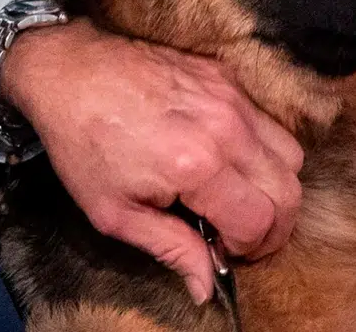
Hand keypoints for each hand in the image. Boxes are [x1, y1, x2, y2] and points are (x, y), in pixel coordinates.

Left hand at [0, 21, 303, 304]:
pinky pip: (267, 120)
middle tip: (238, 234)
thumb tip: (207, 286)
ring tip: (235, 197)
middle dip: (272, 226)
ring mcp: (229, 95)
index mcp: (196, 165)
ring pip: (289, 153)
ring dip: (273, 185)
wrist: (65, 70)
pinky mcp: (224, 75)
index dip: (248, 248)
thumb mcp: (114, 211)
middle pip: (288, 190)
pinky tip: (224, 159)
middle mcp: (224, 128)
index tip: (223, 250)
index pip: (260, 221)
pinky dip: (260, 148)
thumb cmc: (81, 141)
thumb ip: (170, 248)